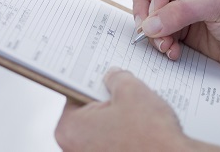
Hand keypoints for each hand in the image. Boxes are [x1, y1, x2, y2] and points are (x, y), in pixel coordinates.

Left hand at [54, 68, 192, 150]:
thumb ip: (117, 78)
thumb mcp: (131, 91)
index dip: (94, 80)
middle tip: (126, 93)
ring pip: (104, 125)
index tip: (103, 75)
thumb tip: (114, 77)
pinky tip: (142, 126)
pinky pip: (115, 139)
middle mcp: (75, 147)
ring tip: (138, 112)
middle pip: (90, 110)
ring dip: (119, 116)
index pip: (75, 92)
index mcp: (70, 128)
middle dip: (108, 99)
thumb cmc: (150, 137)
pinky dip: (126, 131)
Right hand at [132, 0, 219, 73]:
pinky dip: (159, 42)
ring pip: (146, 10)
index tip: (158, 9)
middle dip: (144, 8)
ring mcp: (177, 2)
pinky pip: (154, 30)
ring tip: (168, 45)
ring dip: (152, 31)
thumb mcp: (218, 7)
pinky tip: (174, 51)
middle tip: (149, 29)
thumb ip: (182, 11)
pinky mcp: (176, 24)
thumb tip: (149, 24)